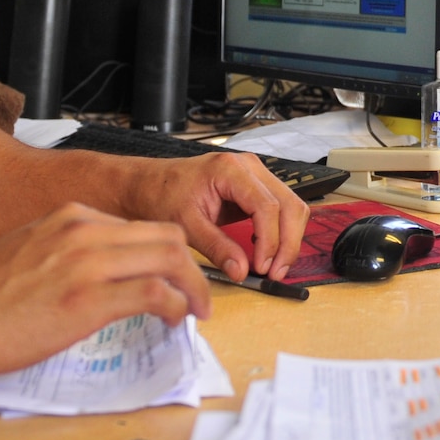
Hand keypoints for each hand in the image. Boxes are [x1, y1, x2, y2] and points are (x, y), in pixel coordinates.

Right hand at [0, 203, 211, 376]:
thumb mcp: (27, 252)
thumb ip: (64, 252)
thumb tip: (95, 273)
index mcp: (69, 218)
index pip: (141, 226)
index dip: (168, 254)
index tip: (175, 277)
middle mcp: (83, 231)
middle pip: (167, 236)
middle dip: (193, 266)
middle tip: (199, 296)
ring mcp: (87, 263)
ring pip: (170, 258)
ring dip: (194, 287)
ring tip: (196, 311)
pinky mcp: (88, 300)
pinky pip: (155, 292)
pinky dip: (176, 305)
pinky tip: (174, 320)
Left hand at [111, 150, 308, 282]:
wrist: (148, 184)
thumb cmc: (161, 196)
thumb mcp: (186, 226)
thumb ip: (217, 248)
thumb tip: (242, 271)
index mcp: (230, 170)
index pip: (267, 206)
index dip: (270, 241)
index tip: (262, 267)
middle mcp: (249, 166)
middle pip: (289, 205)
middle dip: (287, 243)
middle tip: (275, 273)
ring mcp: (255, 174)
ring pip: (291, 206)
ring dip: (288, 239)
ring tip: (273, 267)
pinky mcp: (255, 186)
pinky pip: (281, 208)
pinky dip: (280, 232)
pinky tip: (265, 252)